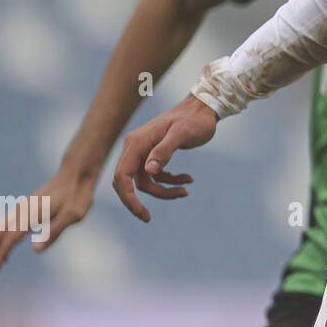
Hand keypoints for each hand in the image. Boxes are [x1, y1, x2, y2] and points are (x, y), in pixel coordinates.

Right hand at [0, 168, 99, 273]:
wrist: (77, 172)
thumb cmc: (77, 195)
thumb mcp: (73, 215)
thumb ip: (55, 231)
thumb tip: (36, 250)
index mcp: (33, 213)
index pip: (11, 237)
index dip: (0, 254)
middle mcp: (23, 210)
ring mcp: (22, 208)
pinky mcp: (25, 208)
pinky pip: (6, 225)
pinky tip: (5, 253)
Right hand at [112, 95, 214, 222]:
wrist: (204, 108)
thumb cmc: (195, 120)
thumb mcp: (183, 133)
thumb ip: (165, 150)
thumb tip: (148, 171)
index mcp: (137, 143)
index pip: (122, 175)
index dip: (127, 197)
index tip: (142, 213)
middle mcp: (136, 148)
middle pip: (127, 182)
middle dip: (138, 201)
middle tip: (148, 218)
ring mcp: (144, 152)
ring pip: (145, 182)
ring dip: (164, 190)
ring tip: (186, 190)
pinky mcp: (155, 155)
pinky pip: (156, 176)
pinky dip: (170, 181)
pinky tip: (188, 180)